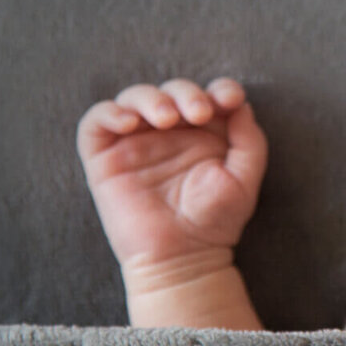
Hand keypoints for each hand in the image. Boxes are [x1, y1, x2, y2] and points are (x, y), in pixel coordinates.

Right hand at [77, 77, 267, 274]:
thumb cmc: (215, 221)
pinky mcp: (105, 158)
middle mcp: (169, 133)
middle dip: (186, 93)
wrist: (183, 257)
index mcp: (203, 133)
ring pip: (134, 97)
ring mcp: (136, 142)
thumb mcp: (244, 178)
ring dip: (151, 98)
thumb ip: (249, 139)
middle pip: (172, 90)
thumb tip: (239, 104)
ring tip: (167, 119)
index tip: (229, 100)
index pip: (208, 95)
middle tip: (199, 113)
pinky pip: (96, 122)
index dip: (218, 89)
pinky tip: (130, 123)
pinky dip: (110, 113)